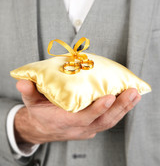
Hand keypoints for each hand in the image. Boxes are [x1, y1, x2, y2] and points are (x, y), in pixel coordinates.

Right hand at [15, 80, 140, 143]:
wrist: (43, 128)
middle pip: (103, 121)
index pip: (83, 118)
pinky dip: (120, 110)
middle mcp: (79, 127)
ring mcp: (88, 128)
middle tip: (132, 92)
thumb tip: (23, 81)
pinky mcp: (93, 125)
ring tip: (135, 94)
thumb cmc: (40, 112)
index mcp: (63, 121)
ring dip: (124, 108)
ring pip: (109, 121)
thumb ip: (29, 91)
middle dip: (119, 107)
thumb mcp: (31, 102)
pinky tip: (129, 99)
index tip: (109, 97)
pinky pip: (109, 120)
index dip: (96, 110)